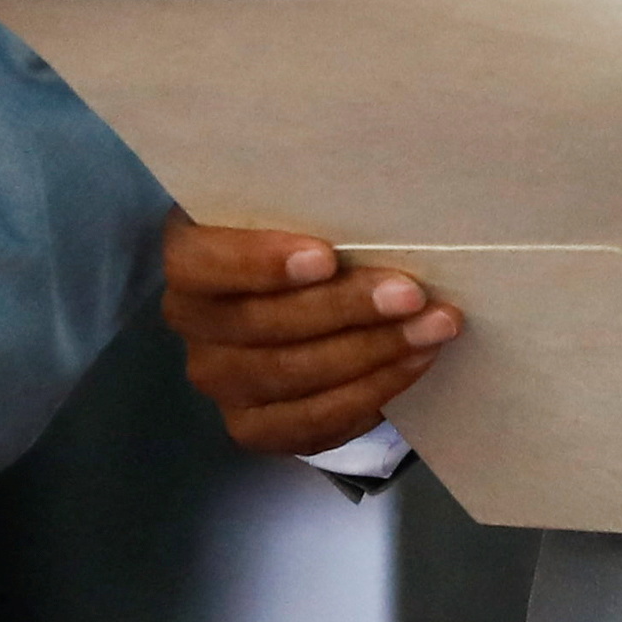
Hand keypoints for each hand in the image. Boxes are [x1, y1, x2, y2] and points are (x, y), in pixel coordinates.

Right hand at [160, 222, 456, 457]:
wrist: (302, 301)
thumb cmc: (303, 237)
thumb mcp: (294, 210)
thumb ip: (309, 205)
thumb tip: (368, 194)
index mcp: (189, 258)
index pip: (202, 265)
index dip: (260, 264)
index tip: (326, 257)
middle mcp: (191, 324)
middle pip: (262, 326)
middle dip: (345, 310)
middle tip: (411, 294)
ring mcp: (219, 381)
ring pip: (293, 376)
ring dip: (372, 352)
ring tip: (432, 328)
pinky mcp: (253, 426)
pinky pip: (312, 422)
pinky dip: (369, 393)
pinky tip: (412, 363)